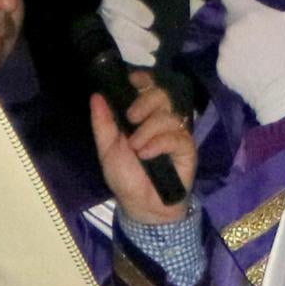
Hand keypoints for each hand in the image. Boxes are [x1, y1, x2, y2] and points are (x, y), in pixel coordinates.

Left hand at [91, 73, 200, 221]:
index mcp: (142, 117)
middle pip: (162, 95)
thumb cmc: (125, 178)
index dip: (144, 79)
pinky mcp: (187, 149)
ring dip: (148, 130)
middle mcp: (161, 121)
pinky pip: (177, 136)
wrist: (142, 206)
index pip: (149, 87)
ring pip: (168, 116)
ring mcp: (176, 134)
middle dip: (145, 102)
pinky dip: (159, 143)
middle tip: (131, 119)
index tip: (133, 80)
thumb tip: (96, 95)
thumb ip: (102, 122)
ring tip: (137, 149)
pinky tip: (147, 155)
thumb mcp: (106, 149)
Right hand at [97, 0, 161, 69]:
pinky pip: (122, 50)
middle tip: (150, 21)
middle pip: (112, 2)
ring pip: (116, 29)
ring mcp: (110, 24)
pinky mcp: (115, 44)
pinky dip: (136, 56)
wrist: (156, 33)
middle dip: (130, 10)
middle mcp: (111, 4)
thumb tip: (198, 2)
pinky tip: (151, 59)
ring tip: (155, 45)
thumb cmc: (159, 8)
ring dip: (136, 37)